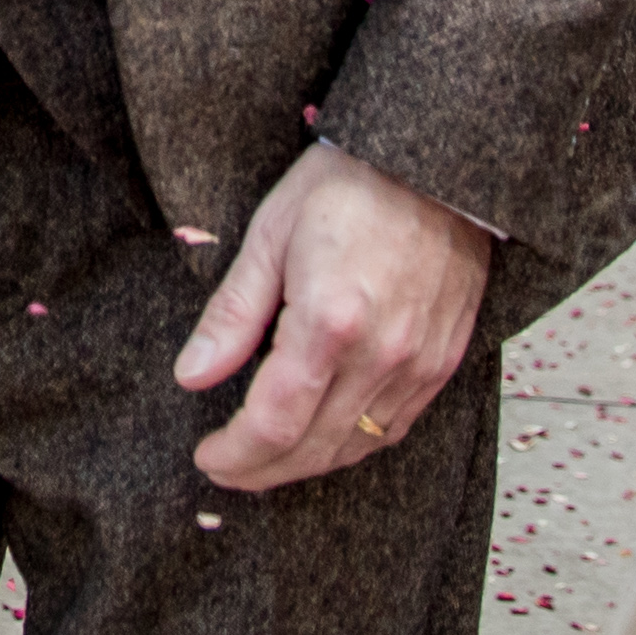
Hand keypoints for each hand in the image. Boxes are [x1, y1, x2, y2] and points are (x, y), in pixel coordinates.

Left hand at [175, 143, 489, 491]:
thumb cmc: (349, 185)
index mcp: (329, 321)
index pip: (274, 422)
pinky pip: (395, 426)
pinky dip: (354, 444)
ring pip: (356, 445)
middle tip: (227, 468)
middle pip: (314, 447)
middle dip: (262, 470)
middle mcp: (381, 353)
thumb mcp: (271, 235)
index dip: (236, 453)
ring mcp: (419, 363)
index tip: (207, 456)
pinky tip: (325, 438)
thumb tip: (191, 377)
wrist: (437, 164)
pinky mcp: (444, 360)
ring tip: (267, 461)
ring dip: (307, 464)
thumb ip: (233, 315)